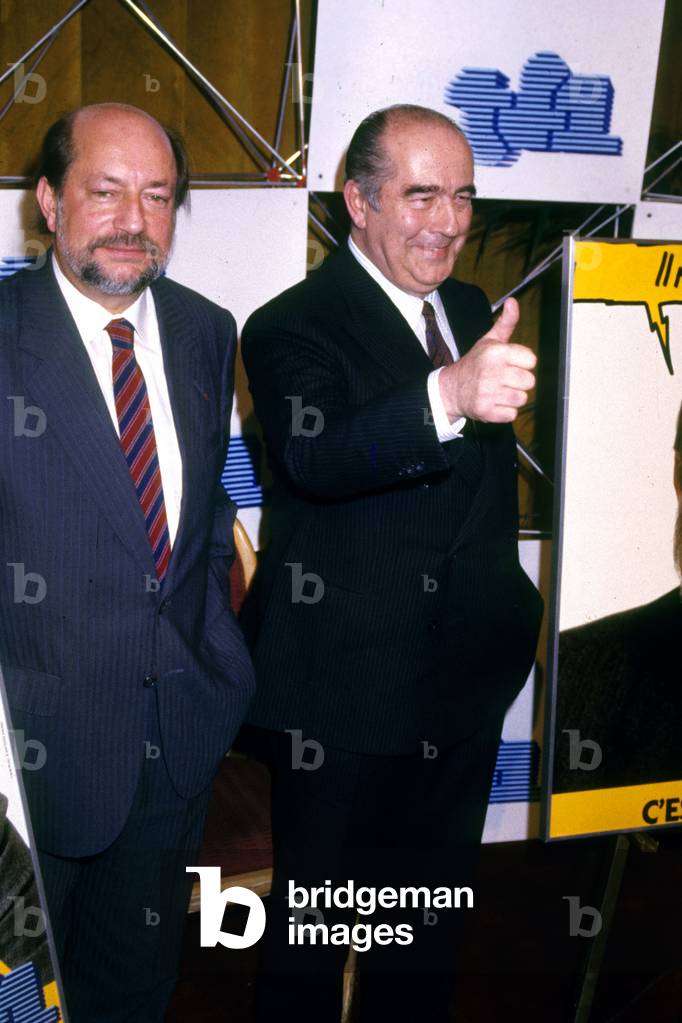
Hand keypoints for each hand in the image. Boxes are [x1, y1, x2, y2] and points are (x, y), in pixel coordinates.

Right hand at [438, 297, 535, 422]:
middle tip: (504, 379)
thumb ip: (506, 323)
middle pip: (529, 381)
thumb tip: (512, 302)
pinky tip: (494, 402)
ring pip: (522, 398)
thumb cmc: (474, 364)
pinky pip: (512, 414)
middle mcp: (492, 372)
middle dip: (519, 382)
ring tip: (499, 391)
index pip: (531, 360)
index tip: (510, 364)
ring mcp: (489, 393)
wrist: (451, 389)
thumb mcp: (489, 341)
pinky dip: (504, 412)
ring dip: (512, 397)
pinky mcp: (487, 411)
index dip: (523, 363)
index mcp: (496, 352)